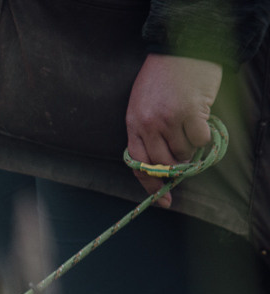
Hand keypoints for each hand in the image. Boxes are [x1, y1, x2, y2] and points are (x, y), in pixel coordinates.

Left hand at [125, 54, 221, 207]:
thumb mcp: (142, 105)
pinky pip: (201, 140)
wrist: (178, 49)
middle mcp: (148, 124)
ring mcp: (169, 119)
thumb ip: (147, 133)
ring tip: (190, 125)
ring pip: (183, 153)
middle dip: (176, 167)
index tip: (163, 201)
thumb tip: (161, 166)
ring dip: (190, 146)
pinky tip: (201, 118)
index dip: (150, 185)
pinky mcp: (190, 112)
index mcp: (133, 124)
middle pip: (163, 164)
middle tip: (185, 156)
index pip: (138, 164)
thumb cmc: (161, 78)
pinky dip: (205, 134)